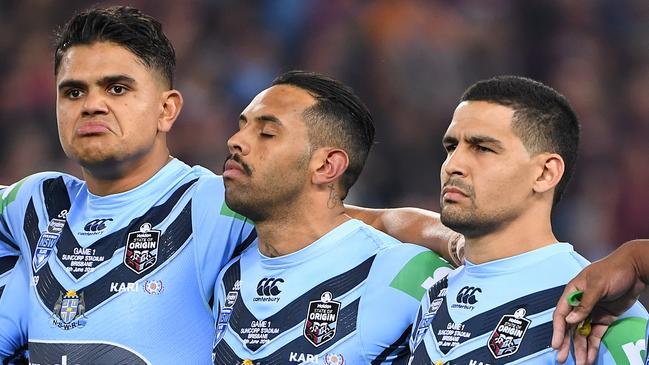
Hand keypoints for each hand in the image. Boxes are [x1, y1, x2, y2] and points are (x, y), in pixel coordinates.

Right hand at [552, 240, 647, 363]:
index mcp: (573, 292)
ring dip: (580, 348)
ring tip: (579, 363)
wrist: (636, 269)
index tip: (556, 344)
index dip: (557, 329)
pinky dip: (593, 345)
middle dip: (566, 343)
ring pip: (582, 333)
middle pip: (569, 326)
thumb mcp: (597, 286)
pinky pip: (596, 334)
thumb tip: (570, 320)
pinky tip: (590, 356)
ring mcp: (592, 311)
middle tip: (561, 358)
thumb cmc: (613, 271)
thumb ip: (584, 304)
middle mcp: (580, 304)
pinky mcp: (604, 318)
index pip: (561, 313)